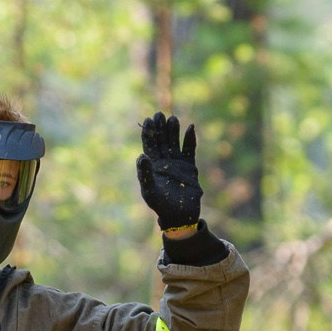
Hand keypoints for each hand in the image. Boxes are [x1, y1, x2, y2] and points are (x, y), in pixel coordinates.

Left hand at [135, 113, 202, 232]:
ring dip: (174, 131)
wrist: (180, 216)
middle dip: (160, 128)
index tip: (149, 120)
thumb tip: (141, 155)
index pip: (149, 146)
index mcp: (152, 166)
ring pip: (175, 143)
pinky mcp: (190, 168)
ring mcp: (177, 164)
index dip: (149, 133)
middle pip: (162, 141)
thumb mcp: (150, 191)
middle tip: (159, 114)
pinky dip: (190, 140)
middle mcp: (164, 163)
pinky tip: (190, 128)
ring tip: (173, 118)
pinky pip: (190, 151)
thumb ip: (145, 174)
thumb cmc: (161, 206)